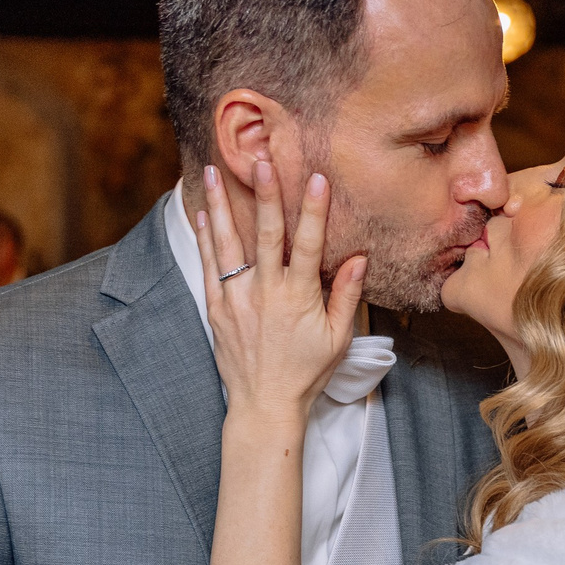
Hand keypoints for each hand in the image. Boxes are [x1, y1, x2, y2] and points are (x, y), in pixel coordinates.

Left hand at [193, 161, 365, 423]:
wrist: (264, 404)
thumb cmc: (306, 372)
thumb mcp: (337, 338)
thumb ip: (345, 295)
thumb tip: (359, 258)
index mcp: (299, 297)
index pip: (309, 244)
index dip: (313, 210)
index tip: (316, 178)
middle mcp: (265, 293)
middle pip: (266, 234)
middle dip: (265, 194)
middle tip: (261, 160)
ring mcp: (237, 300)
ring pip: (228, 243)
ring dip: (222, 204)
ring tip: (213, 170)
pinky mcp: (217, 309)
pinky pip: (209, 266)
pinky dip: (206, 238)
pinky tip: (205, 212)